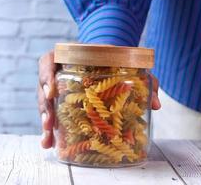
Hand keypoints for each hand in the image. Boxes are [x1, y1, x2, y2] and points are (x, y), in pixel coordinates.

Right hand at [38, 51, 160, 148]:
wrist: (109, 59)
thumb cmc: (116, 60)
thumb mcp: (131, 66)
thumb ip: (145, 80)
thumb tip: (156, 104)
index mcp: (69, 56)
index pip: (48, 61)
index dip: (45, 75)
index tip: (51, 91)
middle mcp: (59, 72)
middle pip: (44, 88)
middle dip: (44, 107)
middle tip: (49, 123)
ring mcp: (59, 88)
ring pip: (46, 104)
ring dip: (46, 122)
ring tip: (48, 141)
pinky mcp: (61, 101)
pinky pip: (52, 114)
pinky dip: (51, 130)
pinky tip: (49, 144)